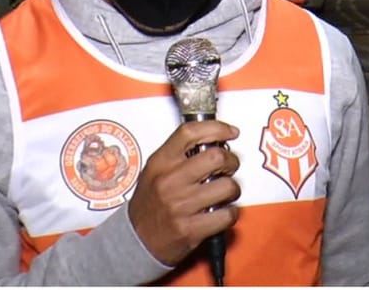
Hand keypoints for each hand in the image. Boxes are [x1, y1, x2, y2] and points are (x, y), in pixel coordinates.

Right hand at [128, 120, 240, 267]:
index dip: (216, 128)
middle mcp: (170, 181)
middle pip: (215, 157)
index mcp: (161, 162)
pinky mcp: (190, 230)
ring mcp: (180, 206)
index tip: (230, 131)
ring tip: (225, 191)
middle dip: (231, 160)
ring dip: (232, 188)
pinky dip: (230, 212)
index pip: (190, 132)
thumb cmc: (149, 203)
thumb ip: (178, 152)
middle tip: (229, 165)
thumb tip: (211, 137)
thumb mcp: (154, 169)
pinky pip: (226, 215)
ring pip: (226, 186)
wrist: (136, 241)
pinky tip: (222, 211)